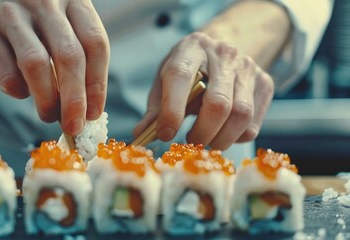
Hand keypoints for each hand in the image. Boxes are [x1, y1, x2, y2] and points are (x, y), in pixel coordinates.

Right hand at [0, 0, 109, 134]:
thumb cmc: (30, 24)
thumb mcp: (59, 26)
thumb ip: (76, 58)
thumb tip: (87, 110)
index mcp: (73, 0)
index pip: (95, 44)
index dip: (97, 84)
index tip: (93, 113)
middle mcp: (46, 3)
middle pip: (70, 56)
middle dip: (74, 100)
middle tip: (73, 126)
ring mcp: (13, 14)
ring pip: (37, 64)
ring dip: (46, 100)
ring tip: (48, 115)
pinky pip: (7, 72)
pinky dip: (17, 91)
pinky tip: (21, 92)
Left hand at [134, 32, 273, 149]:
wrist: (221, 52)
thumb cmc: (187, 70)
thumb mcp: (165, 80)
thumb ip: (155, 109)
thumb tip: (141, 135)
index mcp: (191, 48)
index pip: (181, 77)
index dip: (172, 110)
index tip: (166, 134)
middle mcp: (223, 54)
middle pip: (218, 104)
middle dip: (201, 133)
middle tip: (189, 142)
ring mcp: (248, 67)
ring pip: (240, 116)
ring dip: (220, 140)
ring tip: (204, 142)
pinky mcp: (264, 83)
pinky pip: (253, 123)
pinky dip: (236, 137)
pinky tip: (223, 133)